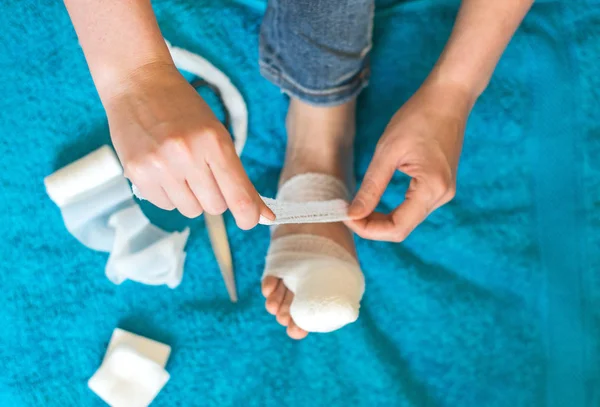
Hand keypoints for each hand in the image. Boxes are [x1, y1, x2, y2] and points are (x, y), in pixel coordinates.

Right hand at [104, 62, 273, 228]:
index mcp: (214, 142)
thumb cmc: (184, 109)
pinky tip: (163, 170)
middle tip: (205, 174)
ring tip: (181, 169)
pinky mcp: (137, 173)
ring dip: (191, 198)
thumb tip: (264, 216)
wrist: (138, 84)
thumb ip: (239, 177)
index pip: (238, 196)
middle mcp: (187, 155)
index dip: (248, 215)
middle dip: (215, 197)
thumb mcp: (218, 134)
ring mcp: (160, 166)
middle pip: (215, 207)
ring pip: (190, 210)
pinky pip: (165, 205)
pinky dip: (169, 195)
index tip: (250, 221)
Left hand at [346, 81, 472, 241]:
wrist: (448, 97)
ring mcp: (443, 192)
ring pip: (407, 221)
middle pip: (402, 228)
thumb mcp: (387, 151)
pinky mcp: (439, 186)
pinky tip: (374, 203)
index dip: (368, 230)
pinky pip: (413, 209)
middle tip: (346, 213)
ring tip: (356, 208)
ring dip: (380, 219)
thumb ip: (371, 187)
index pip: (397, 228)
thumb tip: (353, 215)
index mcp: (432, 188)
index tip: (345, 217)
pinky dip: (391, 210)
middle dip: (372, 226)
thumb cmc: (418, 117)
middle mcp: (442, 196)